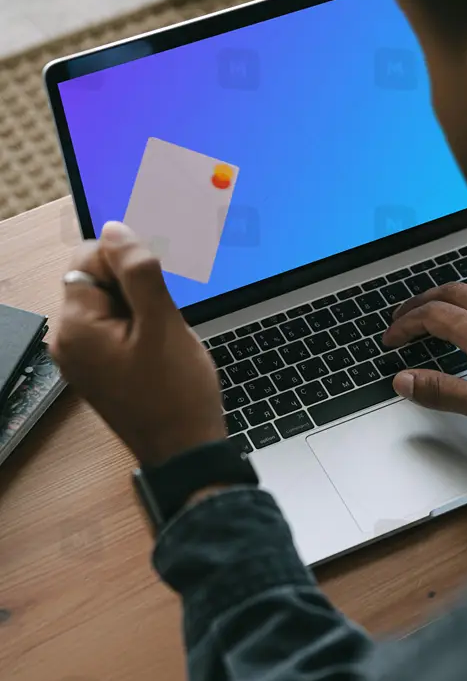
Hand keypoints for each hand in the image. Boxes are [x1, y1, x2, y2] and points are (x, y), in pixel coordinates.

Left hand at [52, 221, 225, 465]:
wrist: (184, 451)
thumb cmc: (176, 396)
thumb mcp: (163, 323)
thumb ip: (137, 270)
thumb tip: (116, 229)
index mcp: (75, 327)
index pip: (90, 258)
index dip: (129, 263)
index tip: (158, 291)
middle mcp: (68, 341)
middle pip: (96, 279)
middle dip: (134, 287)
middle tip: (162, 322)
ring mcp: (81, 356)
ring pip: (110, 302)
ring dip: (140, 308)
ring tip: (161, 341)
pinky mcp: (98, 367)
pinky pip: (113, 327)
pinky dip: (138, 328)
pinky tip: (158, 351)